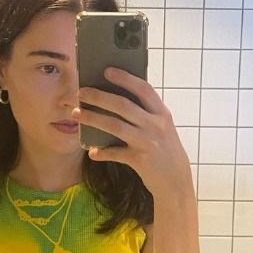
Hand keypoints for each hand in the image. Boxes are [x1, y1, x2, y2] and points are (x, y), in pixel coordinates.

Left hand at [72, 66, 192, 198]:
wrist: (176, 181)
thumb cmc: (165, 150)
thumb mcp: (162, 128)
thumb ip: (146, 114)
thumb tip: (116, 101)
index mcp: (162, 114)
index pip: (143, 89)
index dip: (125, 78)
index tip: (107, 70)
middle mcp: (155, 125)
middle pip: (123, 105)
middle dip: (99, 96)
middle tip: (81, 92)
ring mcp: (147, 142)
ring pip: (115, 126)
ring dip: (93, 119)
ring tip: (76, 114)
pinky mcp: (140, 160)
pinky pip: (115, 153)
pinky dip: (102, 153)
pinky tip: (91, 152)